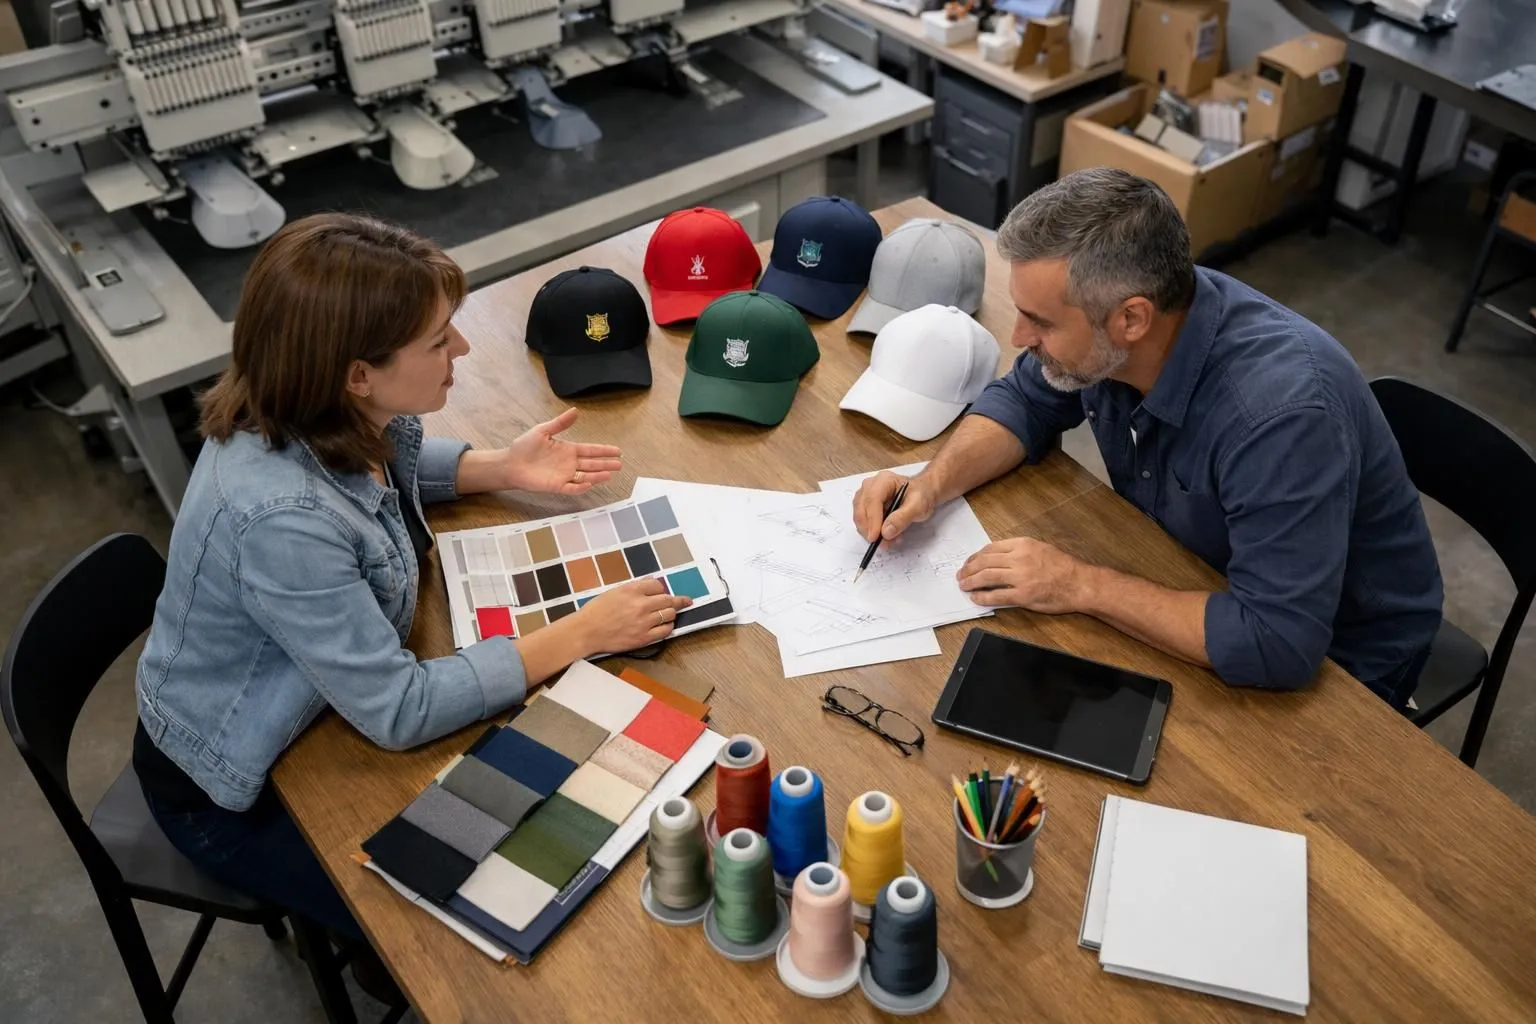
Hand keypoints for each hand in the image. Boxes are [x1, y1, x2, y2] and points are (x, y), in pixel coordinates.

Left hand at [502, 408, 621, 494]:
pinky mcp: (556, 486)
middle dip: (606, 464)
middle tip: (620, 464)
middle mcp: (569, 463)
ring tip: (610, 474)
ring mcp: (564, 475)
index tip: (617, 450)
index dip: (603, 450)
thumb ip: (560, 423)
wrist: (510, 463)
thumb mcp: (543, 430)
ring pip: (586, 476)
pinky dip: (581, 486)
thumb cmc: (524, 447)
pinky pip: (572, 487)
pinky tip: (590, 483)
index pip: (590, 450)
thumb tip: (575, 410)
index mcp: (568, 450)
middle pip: (592, 464)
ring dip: (598, 476)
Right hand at [570, 579, 691, 654]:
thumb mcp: (614, 591)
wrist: (587, 631)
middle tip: (685, 601)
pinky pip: (665, 631)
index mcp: (632, 590)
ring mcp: (644, 622)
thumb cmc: (597, 610)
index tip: (662, 592)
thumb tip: (650, 581)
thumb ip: (634, 586)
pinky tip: (665, 626)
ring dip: (672, 613)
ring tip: (670, 614)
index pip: (657, 585)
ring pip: (670, 614)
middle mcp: (641, 604)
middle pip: (668, 599)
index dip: (660, 588)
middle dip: (677, 600)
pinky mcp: (644, 637)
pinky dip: (668, 627)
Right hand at [852, 472, 936, 542]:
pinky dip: (871, 531)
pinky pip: (862, 521)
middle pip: (861, 508)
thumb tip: (885, 532)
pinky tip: (886, 535)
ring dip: (870, 532)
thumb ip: (902, 518)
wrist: (922, 494)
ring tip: (889, 539)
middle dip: (869, 529)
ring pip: (859, 516)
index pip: (872, 499)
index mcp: (884, 480)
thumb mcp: (918, 506)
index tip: (875, 536)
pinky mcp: (865, 505)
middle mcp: (871, 485)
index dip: (872, 519)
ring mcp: (866, 495)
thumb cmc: (921, 495)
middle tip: (883, 543)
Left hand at [955, 537, 1088, 614]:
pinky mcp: (1023, 595)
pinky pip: (997, 596)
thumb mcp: (1040, 548)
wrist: (1080, 583)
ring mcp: (1020, 577)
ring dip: (971, 582)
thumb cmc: (1063, 566)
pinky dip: (983, 597)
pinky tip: (976, 598)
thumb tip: (997, 557)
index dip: (975, 556)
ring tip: (963, 586)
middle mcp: (1019, 558)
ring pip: (986, 578)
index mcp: (1023, 544)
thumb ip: (1019, 550)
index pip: (991, 548)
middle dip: (968, 569)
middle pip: (984, 562)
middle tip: (960, 575)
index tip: (969, 562)